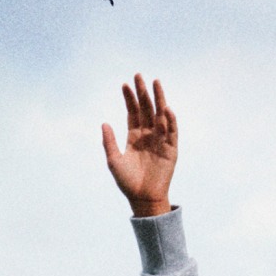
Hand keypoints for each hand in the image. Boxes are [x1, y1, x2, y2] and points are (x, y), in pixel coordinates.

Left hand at [102, 73, 176, 216]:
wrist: (143, 199)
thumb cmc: (127, 182)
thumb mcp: (114, 161)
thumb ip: (109, 142)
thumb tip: (104, 123)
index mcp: (134, 137)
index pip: (133, 112)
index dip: (129, 98)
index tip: (125, 84)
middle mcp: (148, 135)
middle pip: (146, 109)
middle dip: (143, 92)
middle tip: (139, 75)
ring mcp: (160, 140)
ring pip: (160, 115)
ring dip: (159, 99)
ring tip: (155, 83)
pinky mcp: (171, 149)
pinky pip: (172, 131)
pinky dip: (170, 120)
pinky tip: (165, 108)